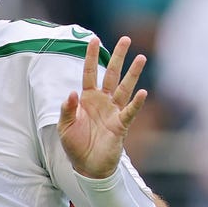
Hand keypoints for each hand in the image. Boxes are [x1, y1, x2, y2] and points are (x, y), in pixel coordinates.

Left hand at [58, 36, 146, 178]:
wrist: (87, 167)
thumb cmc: (75, 145)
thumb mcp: (64, 127)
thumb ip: (67, 109)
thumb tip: (72, 92)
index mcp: (87, 99)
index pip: (89, 73)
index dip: (91, 56)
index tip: (94, 39)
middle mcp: (103, 101)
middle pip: (111, 74)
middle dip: (118, 57)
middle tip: (125, 39)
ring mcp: (113, 111)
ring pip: (124, 88)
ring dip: (132, 74)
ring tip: (141, 58)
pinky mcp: (121, 125)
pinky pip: (130, 111)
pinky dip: (136, 103)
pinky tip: (143, 93)